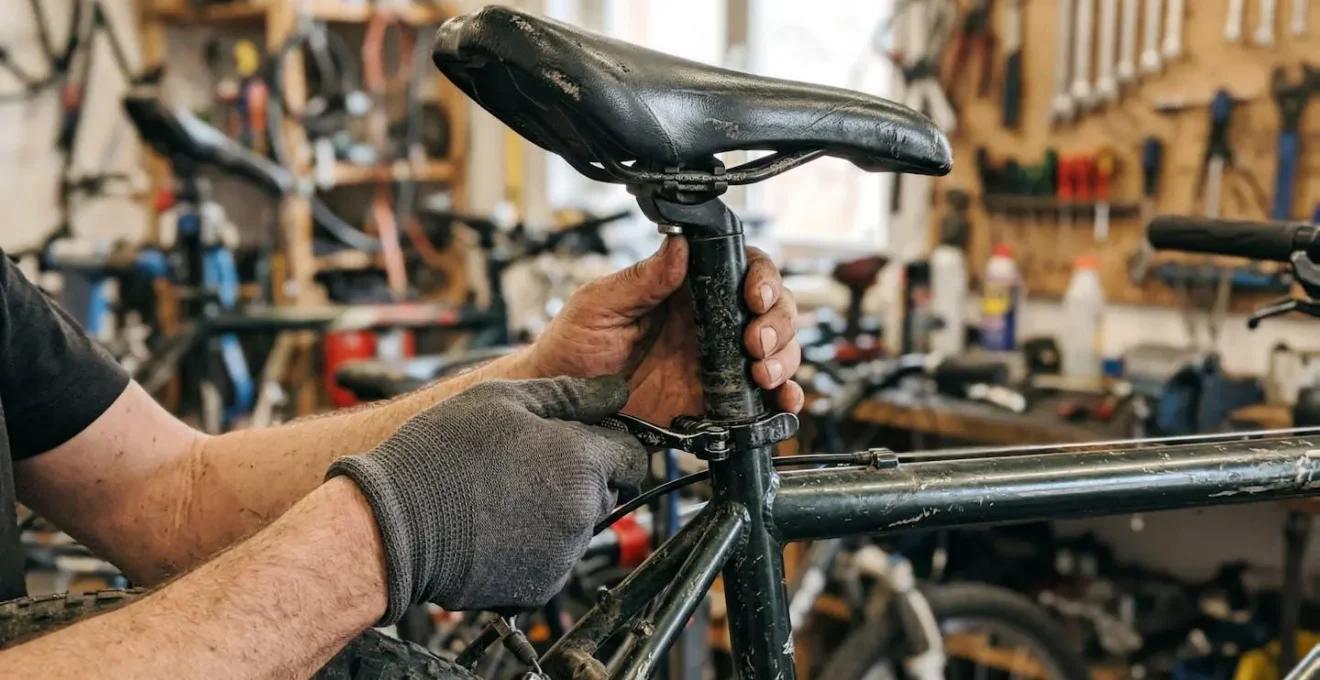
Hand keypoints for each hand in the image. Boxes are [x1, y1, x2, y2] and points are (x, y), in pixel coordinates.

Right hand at [328, 376, 646, 618]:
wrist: (392, 528)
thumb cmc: (439, 458)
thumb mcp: (503, 399)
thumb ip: (570, 394)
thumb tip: (614, 389)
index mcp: (582, 461)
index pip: (634, 455)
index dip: (609, 444)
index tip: (580, 440)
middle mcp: (582, 512)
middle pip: (607, 490)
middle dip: (580, 477)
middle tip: (525, 465)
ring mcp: (563, 555)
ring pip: (580, 526)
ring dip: (555, 510)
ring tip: (502, 495)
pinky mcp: (541, 587)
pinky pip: (554, 559)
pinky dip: (534, 545)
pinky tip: (496, 526)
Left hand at [526, 237, 802, 425]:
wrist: (563, 403)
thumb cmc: (573, 347)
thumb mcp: (600, 304)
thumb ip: (642, 279)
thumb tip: (678, 247)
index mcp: (686, 291)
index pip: (742, 269)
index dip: (762, 278)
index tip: (754, 295)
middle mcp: (710, 324)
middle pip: (772, 310)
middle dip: (778, 323)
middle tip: (756, 342)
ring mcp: (716, 364)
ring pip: (777, 352)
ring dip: (784, 359)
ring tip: (762, 374)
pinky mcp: (716, 402)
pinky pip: (761, 400)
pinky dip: (782, 400)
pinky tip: (781, 401)